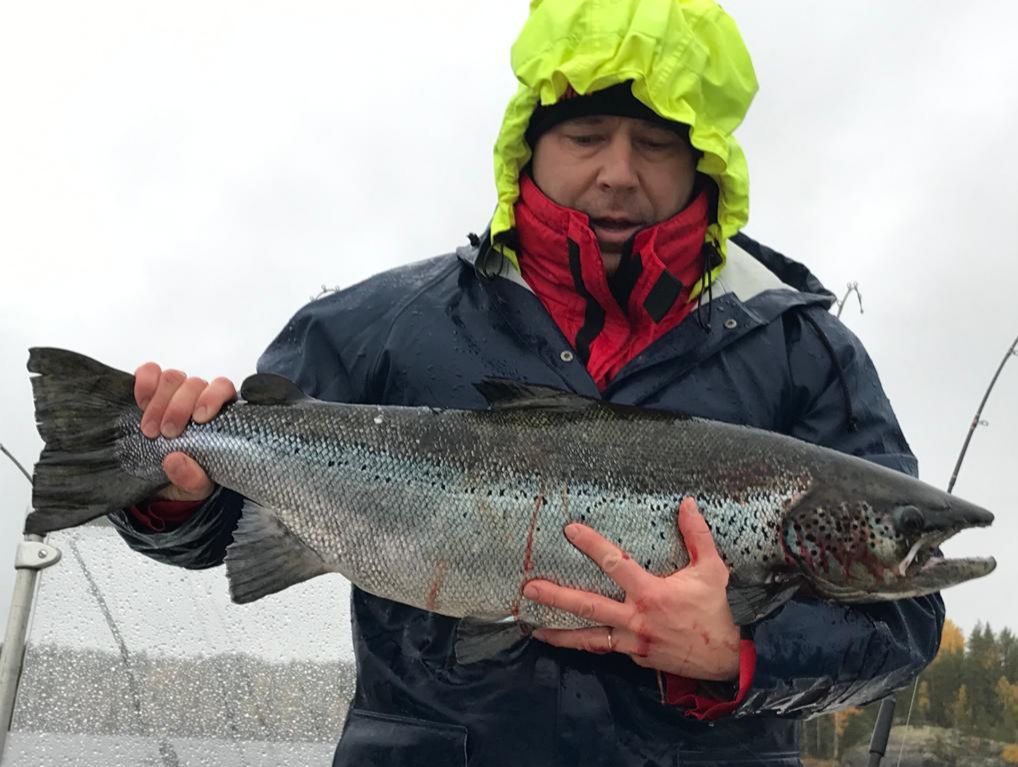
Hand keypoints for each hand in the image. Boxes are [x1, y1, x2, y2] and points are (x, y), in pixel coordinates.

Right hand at [134, 362, 235, 501]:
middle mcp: (198, 398)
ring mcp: (173, 392)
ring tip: (149, 430)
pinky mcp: (148, 391)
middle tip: (166, 433)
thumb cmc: (187, 478)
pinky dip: (144, 382)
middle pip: (194, 384)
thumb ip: (193, 479)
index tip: (199, 418)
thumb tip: (175, 460)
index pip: (223, 389)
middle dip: (178, 408)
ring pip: (172, 378)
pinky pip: (149, 372)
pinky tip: (139, 402)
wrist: (159, 485)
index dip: (213, 397)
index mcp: (219, 415)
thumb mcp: (195, 488)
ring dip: (159, 402)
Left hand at [523, 497, 739, 680]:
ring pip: (589, 637)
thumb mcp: (711, 570)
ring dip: (560, 633)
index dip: (591, 545)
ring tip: (534, 629)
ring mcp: (632, 641)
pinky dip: (585, 645)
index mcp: (651, 593)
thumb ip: (697, 535)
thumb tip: (686, 504)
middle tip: (530, 588)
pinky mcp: (634, 656)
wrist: (724, 658)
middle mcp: (636, 619)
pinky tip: (567, 641)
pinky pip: (605, 649)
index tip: (570, 530)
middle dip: (556, 596)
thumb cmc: (715, 611)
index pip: (615, 563)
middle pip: (588, 606)